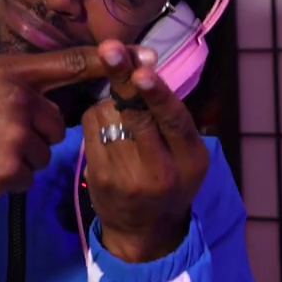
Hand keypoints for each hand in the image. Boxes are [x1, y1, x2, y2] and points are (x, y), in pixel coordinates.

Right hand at [0, 47, 116, 199]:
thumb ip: (13, 81)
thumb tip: (45, 94)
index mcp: (9, 72)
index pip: (68, 63)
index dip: (104, 60)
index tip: (139, 55)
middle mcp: (19, 99)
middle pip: (56, 123)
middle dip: (33, 134)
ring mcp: (17, 135)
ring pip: (43, 153)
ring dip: (20, 159)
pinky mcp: (11, 168)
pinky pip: (27, 177)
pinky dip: (8, 179)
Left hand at [81, 41, 209, 262]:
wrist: (144, 232)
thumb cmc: (171, 183)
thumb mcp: (187, 157)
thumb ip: (173, 120)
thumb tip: (145, 68)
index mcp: (190, 161)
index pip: (175, 122)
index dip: (157, 95)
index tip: (142, 72)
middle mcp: (160, 171)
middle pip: (137, 116)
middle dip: (122, 79)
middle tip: (110, 49)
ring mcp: (126, 176)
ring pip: (110, 117)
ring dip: (112, 100)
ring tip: (123, 110)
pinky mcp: (98, 177)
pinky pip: (91, 128)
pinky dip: (97, 115)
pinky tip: (106, 123)